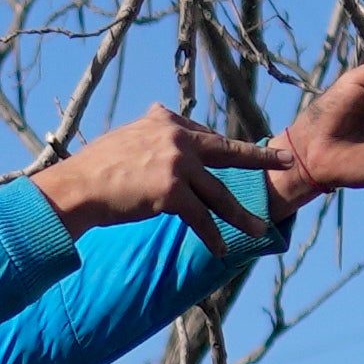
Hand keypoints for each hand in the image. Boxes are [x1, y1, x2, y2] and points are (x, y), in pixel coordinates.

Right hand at [23, 104, 275, 241]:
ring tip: (258, 229)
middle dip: (260, 158)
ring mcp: (176, 163)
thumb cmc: (97, 168)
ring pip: (219, 193)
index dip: (219, 154)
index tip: (241, 158)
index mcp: (165, 120)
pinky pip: (201, 218)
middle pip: (227, 151)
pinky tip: (221, 250)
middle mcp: (175, 136)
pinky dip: (211, 236)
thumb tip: (160, 113)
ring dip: (240, 215)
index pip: (204, 135)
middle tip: (286, 160)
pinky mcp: (171, 191)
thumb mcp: (128, 136)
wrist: (77, 187)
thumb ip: (151, 130)